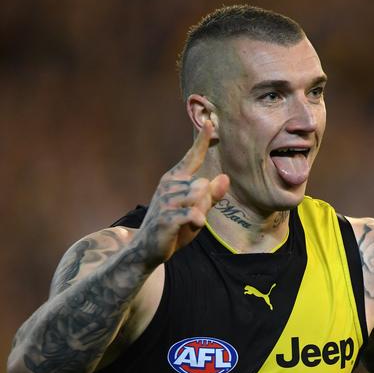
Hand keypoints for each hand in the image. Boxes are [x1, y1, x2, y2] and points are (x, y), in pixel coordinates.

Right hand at [134, 121, 228, 266]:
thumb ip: (212, 195)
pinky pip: (195, 214)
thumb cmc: (175, 228)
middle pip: (204, 185)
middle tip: (191, 216)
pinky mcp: (167, 217)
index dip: (202, 141)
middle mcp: (169, 185)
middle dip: (205, 203)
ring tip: (186, 223)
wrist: (148, 249)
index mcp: (175, 180)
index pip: (192, 157)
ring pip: (201, 197)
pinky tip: (190, 227)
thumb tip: (225, 177)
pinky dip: (198, 222)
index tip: (210, 123)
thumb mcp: (197, 210)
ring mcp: (166, 200)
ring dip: (201, 213)